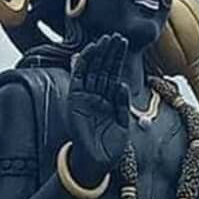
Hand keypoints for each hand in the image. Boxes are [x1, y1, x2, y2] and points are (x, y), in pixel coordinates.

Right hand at [67, 34, 130, 184]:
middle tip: (117, 36)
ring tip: (106, 39)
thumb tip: (122, 84)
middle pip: (103, 69)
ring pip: (92, 70)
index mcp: (108, 100)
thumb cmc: (109, 147)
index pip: (113, 74)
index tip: (123, 43)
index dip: (117, 59)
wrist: (96, 162)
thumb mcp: (122, 123)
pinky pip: (78, 79)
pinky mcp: (75, 101)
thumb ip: (122, 104)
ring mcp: (85, 98)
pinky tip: (89, 51)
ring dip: (98, 54)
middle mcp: (96, 96)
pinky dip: (82, 65)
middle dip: (110, 52)